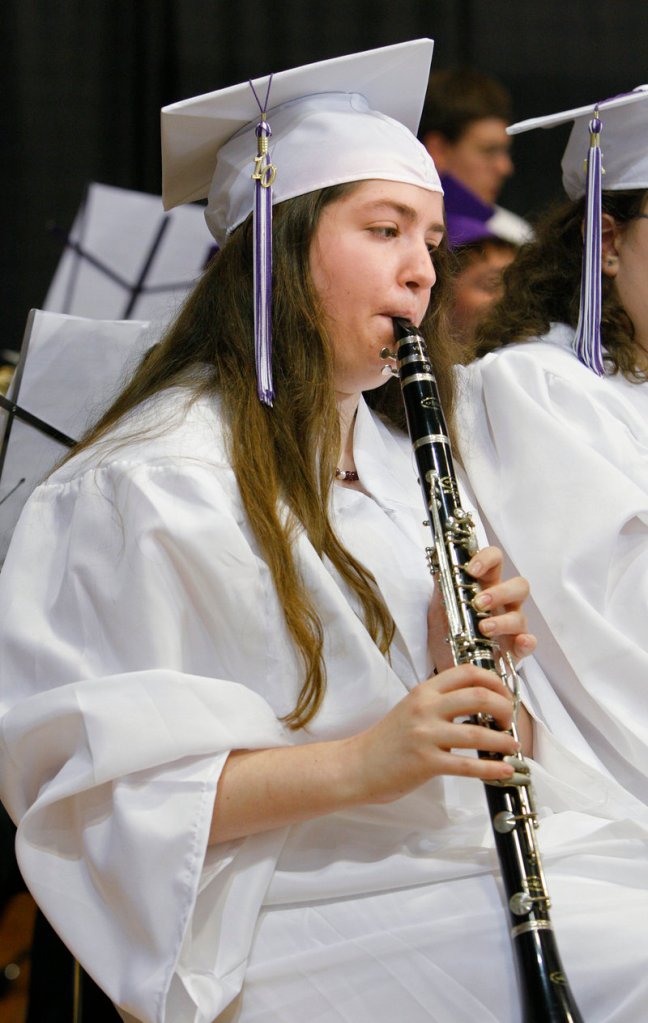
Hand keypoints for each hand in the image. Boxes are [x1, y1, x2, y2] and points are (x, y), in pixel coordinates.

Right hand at [346, 663, 518, 802]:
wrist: (358, 765)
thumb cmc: (387, 740)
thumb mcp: (412, 708)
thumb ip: (440, 702)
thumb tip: (479, 703)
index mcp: (424, 691)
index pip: (467, 673)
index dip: (494, 681)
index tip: (504, 694)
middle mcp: (426, 708)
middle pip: (479, 697)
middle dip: (504, 708)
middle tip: (509, 720)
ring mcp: (426, 735)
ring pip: (478, 733)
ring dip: (503, 740)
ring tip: (512, 746)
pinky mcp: (426, 762)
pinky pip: (467, 765)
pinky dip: (491, 769)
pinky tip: (503, 771)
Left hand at [428, 545, 535, 671]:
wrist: (445, 661)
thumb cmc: (448, 629)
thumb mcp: (439, 606)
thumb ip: (442, 586)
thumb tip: (439, 564)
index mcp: (486, 585)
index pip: (496, 561)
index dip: (488, 559)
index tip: (472, 569)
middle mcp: (503, 603)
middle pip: (518, 586)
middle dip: (500, 592)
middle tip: (478, 603)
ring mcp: (511, 626)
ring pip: (520, 616)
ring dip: (502, 621)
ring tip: (483, 628)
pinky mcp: (514, 648)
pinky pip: (529, 643)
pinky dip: (526, 642)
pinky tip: (519, 642)